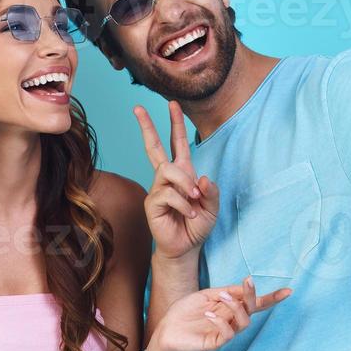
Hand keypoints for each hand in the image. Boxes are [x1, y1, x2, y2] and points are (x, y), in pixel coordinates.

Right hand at [133, 99, 218, 260]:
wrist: (186, 247)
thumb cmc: (197, 225)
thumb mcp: (213, 206)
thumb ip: (211, 191)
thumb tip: (202, 177)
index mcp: (182, 172)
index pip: (177, 143)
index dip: (176, 123)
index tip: (172, 103)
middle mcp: (167, 177)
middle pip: (154, 146)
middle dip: (148, 126)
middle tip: (138, 107)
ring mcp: (157, 189)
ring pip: (168, 171)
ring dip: (185, 185)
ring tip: (195, 201)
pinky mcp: (151, 203)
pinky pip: (168, 194)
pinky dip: (184, 204)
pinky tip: (190, 214)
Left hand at [152, 277, 291, 350]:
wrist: (166, 328)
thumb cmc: (186, 311)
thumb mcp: (207, 295)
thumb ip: (227, 292)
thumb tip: (247, 285)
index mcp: (231, 307)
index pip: (255, 303)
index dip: (272, 298)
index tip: (288, 291)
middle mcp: (232, 320)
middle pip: (252, 310)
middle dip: (252, 295)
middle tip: (247, 282)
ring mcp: (225, 332)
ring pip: (244, 322)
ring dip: (236, 307)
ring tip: (222, 296)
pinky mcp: (215, 343)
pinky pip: (227, 335)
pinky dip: (221, 322)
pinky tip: (209, 313)